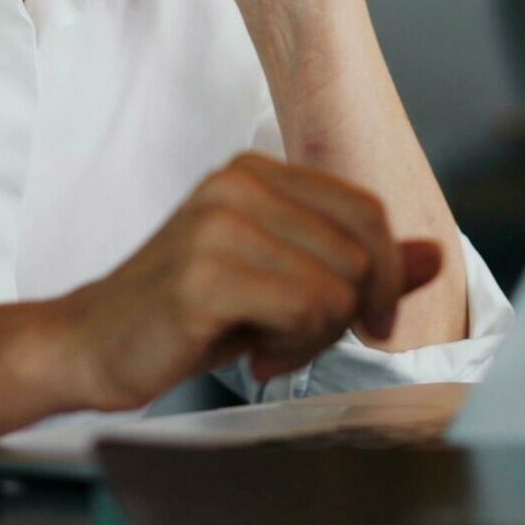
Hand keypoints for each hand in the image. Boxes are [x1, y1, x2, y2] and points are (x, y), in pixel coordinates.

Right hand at [54, 152, 443, 408]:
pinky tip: (252, 354)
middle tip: (295, 339)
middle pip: (360, 251)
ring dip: (315, 336)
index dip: (383, 275)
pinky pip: (305, 311)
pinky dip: (291, 349)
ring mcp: (218, 223)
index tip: (365, 320)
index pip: (368, 209)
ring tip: (267, 343)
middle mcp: (237, 182)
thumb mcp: (282, 279)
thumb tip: (435, 255)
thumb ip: (357, 263)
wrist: (89, 344)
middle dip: (344, 313)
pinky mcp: (205, 274)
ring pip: (338, 285)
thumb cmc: (186, 316)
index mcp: (256, 170)